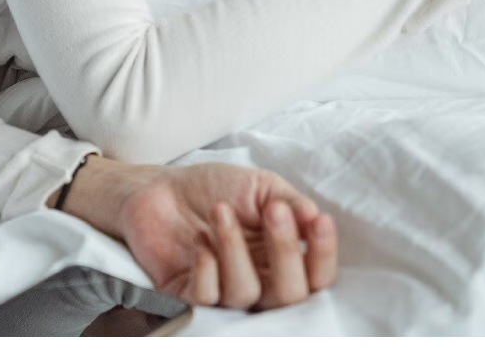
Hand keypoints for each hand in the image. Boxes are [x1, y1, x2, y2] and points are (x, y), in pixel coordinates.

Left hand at [55, 156, 336, 310]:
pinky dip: (206, 268)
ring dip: (235, 249)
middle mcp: (258, 280)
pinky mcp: (189, 294)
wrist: (161, 187)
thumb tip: (314, 217)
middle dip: (285, 251)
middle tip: (272, 211)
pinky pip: (207, 298)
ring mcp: (224, 290)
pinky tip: (200, 241)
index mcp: (282, 258)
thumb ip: (291, 203)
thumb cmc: (215, 188)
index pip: (316, 276)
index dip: (323, 254)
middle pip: (289, 295)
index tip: (317, 220)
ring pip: (245, 294)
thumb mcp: (261, 186)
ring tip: (220, 211)